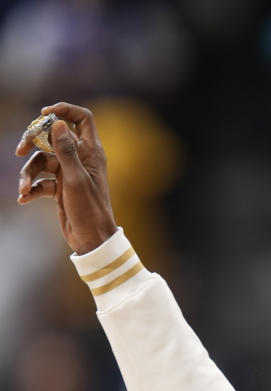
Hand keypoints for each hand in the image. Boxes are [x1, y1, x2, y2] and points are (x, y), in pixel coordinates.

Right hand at [16, 103, 117, 254]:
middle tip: (20, 150)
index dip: (64, 110)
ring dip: (29, 174)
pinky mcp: (60, 188)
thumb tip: (57, 123)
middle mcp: (80, 159)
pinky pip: (41, 181)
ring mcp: (69, 173)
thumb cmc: (90, 211)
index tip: (44, 114)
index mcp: (90, 152)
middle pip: (51, 137)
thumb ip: (66, 151)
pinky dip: (31, 189)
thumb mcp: (76, 179)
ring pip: (42, 161)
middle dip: (33, 141)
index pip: (82, 118)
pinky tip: (24, 199)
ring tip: (22, 190)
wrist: (92, 242)